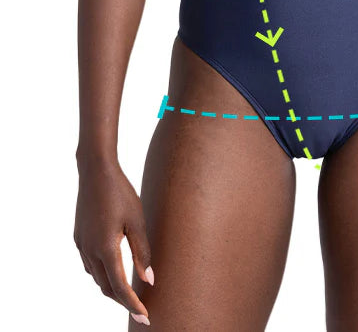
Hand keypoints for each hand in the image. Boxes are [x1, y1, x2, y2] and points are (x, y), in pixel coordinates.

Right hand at [73, 155, 153, 324]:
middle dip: (123, 300)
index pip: (120, 288)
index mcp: (106, 249)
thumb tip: (149, 280)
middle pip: (106, 287)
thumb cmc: (120, 192)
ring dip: (112, 286)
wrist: (95, 170)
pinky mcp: (78, 237)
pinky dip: (102, 272)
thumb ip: (142, 252)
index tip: (145, 317)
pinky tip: (113, 267)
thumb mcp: (137, 221)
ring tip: (129, 290)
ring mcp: (81, 245)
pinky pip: (90, 264)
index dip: (133, 305)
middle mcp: (90, 251)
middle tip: (141, 307)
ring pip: (96, 277)